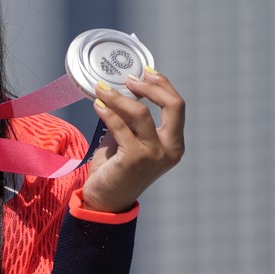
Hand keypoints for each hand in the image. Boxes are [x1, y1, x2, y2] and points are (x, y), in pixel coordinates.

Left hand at [82, 67, 185, 212]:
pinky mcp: (134, 159)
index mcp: (174, 144)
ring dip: (119, 96)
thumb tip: (120, 90)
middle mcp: (170, 149)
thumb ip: (130, 120)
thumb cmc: (117, 169)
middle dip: (151, 86)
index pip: (177, 106)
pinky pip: (119, 126)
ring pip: (141, 112)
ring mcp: (154, 155)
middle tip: (129, 79)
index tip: (144, 73)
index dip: (162, 85)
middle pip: (173, 105)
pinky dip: (107, 111)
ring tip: (101, 89)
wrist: (105, 200)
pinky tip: (97, 105)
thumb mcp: (128, 139)